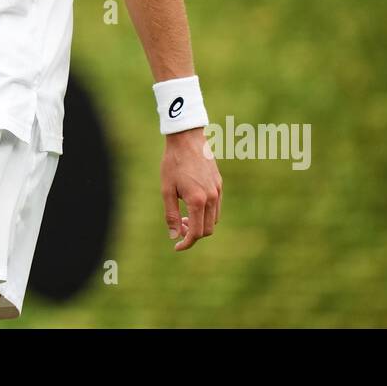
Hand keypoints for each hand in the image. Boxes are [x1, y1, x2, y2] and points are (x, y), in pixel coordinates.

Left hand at [161, 127, 221, 251]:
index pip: (197, 233)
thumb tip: (175, 236)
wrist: (187, 138)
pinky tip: (192, 204)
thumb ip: (171, 215)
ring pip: (214, 219)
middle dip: (193, 234)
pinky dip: (206, 213)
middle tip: (179, 227)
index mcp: (198, 200)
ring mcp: (218, 190)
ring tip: (185, 216)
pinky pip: (216, 206)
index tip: (177, 246)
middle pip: (208, 229)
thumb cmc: (173, 163)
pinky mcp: (219, 183)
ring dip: (201, 223)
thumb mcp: (167, 190)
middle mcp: (212, 197)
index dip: (187, 243)